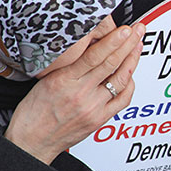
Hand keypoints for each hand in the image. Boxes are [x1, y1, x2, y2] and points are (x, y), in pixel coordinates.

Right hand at [5, 21, 144, 163]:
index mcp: (64, 80)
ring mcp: (93, 107)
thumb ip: (68, 65)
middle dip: (129, 44)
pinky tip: (131, 74)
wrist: (31, 141)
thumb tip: (88, 46)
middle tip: (138, 31)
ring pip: (121, 80)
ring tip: (138, 46)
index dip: (113, 40)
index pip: (95, 55)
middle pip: (112, 64)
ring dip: (133, 61)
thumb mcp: (45, 80)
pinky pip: (123, 100)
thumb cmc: (34, 112)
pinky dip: (130, 84)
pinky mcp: (100, 119)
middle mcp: (81, 94)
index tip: (124, 29)